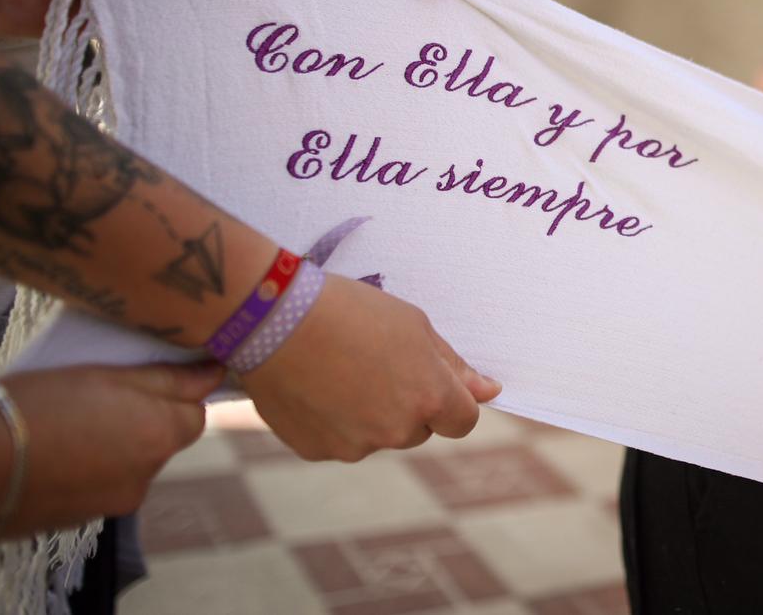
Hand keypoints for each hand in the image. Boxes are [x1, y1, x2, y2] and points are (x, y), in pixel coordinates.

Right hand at [0, 364, 219, 538]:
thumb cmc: (39, 406)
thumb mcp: (105, 376)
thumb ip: (166, 379)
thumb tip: (214, 373)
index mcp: (160, 433)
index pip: (195, 412)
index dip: (175, 392)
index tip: (151, 377)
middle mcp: (148, 473)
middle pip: (164, 438)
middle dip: (144, 417)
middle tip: (102, 395)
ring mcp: (116, 500)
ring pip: (131, 462)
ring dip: (115, 443)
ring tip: (71, 423)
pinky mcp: (84, 517)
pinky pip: (101, 484)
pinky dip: (90, 468)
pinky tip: (57, 451)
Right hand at [239, 274, 500, 460]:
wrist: (274, 319)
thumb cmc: (350, 311)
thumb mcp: (413, 325)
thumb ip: (452, 366)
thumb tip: (488, 392)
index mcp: (428, 398)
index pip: (463, 421)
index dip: (451, 401)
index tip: (430, 381)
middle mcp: (396, 431)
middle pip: (418, 429)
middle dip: (408, 404)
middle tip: (375, 362)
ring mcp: (355, 446)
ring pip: (377, 436)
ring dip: (370, 413)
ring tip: (339, 368)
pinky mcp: (318, 451)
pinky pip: (339, 440)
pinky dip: (333, 421)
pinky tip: (316, 386)